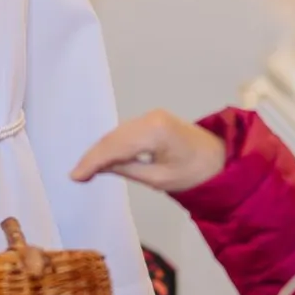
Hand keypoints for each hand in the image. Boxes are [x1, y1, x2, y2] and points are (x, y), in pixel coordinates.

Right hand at [71, 110, 225, 192]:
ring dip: (101, 150)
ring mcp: (151, 116)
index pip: (115, 146)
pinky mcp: (151, 119)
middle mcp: (150, 117)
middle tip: (76, 176)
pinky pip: (125, 132)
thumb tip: (96, 169)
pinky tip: (102, 158)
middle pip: (113, 137)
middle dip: (93, 156)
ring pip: (116, 133)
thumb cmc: (194, 173)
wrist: (220, 159)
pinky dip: (112, 145)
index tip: (75, 176)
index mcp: (155, 131)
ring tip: (85, 170)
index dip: (93, 162)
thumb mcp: (158, 179)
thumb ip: (126, 170)